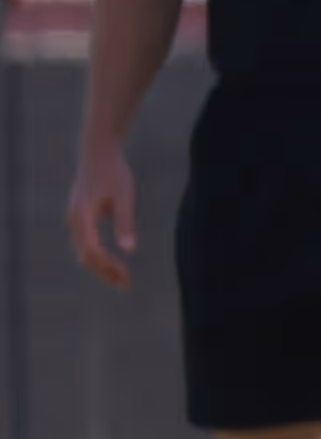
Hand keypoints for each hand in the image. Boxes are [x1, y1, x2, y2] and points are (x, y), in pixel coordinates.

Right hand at [64, 145, 133, 288]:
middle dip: (104, 272)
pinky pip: (85, 244)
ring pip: (83, 251)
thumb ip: (125, 222)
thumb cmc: (113, 172)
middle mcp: (74, 220)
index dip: (108, 267)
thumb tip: (129, 249)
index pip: (91, 251)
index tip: (126, 276)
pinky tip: (114, 263)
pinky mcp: (79, 218)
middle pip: (85, 256)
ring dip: (101, 267)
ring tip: (122, 279)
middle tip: (126, 285)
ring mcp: (74, 220)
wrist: (98, 153)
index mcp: (82, 216)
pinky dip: (98, 256)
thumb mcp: (124, 196)